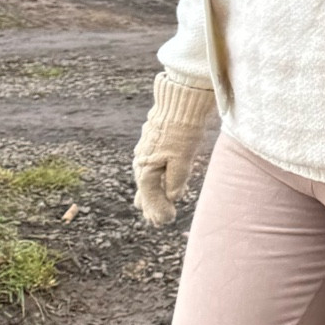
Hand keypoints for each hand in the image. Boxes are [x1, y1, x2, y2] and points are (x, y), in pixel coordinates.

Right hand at [132, 74, 217, 225]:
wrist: (179, 102)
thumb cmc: (182, 131)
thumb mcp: (182, 159)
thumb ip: (176, 180)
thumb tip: (172, 196)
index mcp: (147, 169)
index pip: (150, 197)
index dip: (159, 211)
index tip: (167, 221)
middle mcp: (142, 162)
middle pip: (145, 191)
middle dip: (151, 207)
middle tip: (159, 221)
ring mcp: (145, 153)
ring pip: (145, 179)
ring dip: (150, 195)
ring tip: (151, 208)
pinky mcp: (152, 144)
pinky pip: (150, 168)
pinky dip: (153, 180)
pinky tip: (156, 183)